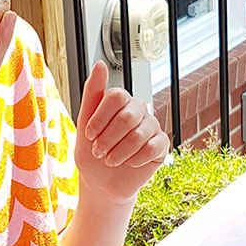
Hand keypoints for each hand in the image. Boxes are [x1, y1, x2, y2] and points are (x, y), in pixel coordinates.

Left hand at [74, 60, 168, 204]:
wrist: (101, 182)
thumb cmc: (92, 150)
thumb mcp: (84, 122)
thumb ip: (92, 91)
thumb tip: (100, 63)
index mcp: (121, 100)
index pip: (117, 96)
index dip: (100, 118)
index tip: (89, 134)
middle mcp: (139, 109)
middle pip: (127, 116)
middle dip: (108, 139)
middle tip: (99, 152)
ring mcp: (152, 126)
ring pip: (138, 135)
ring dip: (118, 153)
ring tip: (109, 160)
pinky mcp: (161, 145)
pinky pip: (152, 148)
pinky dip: (134, 160)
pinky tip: (128, 163)